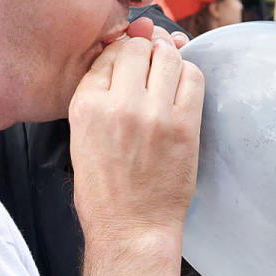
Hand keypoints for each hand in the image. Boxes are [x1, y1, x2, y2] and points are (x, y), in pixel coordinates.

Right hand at [68, 29, 203, 249]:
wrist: (131, 227)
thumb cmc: (104, 189)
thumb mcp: (82, 136)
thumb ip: (99, 95)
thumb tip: (125, 54)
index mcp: (85, 106)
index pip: (109, 54)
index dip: (124, 51)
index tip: (132, 58)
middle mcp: (118, 105)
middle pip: (139, 48)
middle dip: (147, 49)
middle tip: (152, 61)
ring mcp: (154, 114)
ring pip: (169, 57)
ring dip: (170, 57)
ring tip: (168, 71)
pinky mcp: (185, 126)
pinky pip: (193, 78)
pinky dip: (189, 73)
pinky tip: (183, 85)